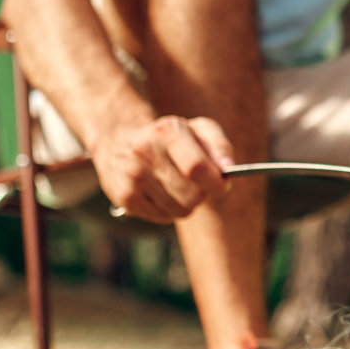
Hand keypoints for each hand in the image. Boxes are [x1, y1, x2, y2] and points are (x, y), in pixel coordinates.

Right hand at [89, 115, 234, 222]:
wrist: (120, 143)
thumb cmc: (172, 138)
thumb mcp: (198, 130)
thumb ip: (219, 147)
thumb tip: (229, 169)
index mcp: (168, 130)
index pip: (197, 168)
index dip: (216, 183)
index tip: (222, 186)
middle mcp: (146, 151)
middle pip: (192, 194)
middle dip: (203, 195)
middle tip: (199, 185)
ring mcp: (133, 175)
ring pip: (180, 210)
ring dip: (187, 204)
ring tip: (178, 186)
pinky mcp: (125, 197)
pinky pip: (163, 217)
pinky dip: (169, 210)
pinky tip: (162, 193)